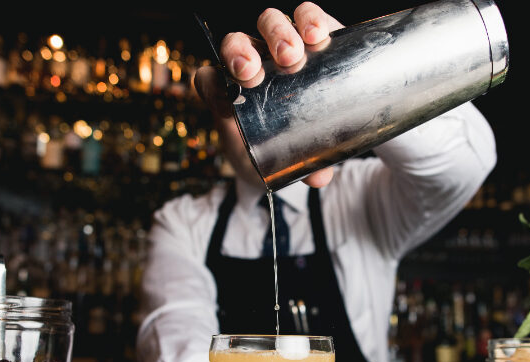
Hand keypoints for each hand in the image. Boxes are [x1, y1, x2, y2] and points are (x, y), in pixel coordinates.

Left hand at [193, 3, 344, 187]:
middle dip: (239, 55)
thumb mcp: (278, 166)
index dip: (212, 84)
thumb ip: (296, 171)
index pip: (209, 79)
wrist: (309, 131)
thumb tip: (320, 176)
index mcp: (232, 94)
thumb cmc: (280, 148)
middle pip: (235, 44)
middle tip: (253, 74)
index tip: (227, 101)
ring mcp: (280, 46)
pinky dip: (309, 19)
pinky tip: (316, 34)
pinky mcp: (311, 35)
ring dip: (275, 34)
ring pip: (268, 24)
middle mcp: (253, 63)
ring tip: (290, 55)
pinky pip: (306, 15)